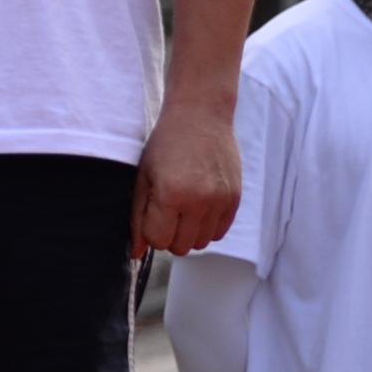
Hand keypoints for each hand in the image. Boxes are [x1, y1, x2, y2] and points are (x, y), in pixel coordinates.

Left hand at [137, 95, 240, 257]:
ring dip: (189, 232)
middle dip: (169, 234)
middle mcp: (200, 201)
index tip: (151, 212)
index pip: (159, 241)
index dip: (151, 230)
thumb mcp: (143, 179)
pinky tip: (199, 205)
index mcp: (172, 194)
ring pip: (202, 243)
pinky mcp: (236, 198)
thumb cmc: (165, 146)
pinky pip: (220, 232)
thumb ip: (138, 218)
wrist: (201, 116)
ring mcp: (221, 201)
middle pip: (181, 247)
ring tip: (182, 206)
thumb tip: (136, 254)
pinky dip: (207, 226)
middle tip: (166, 210)